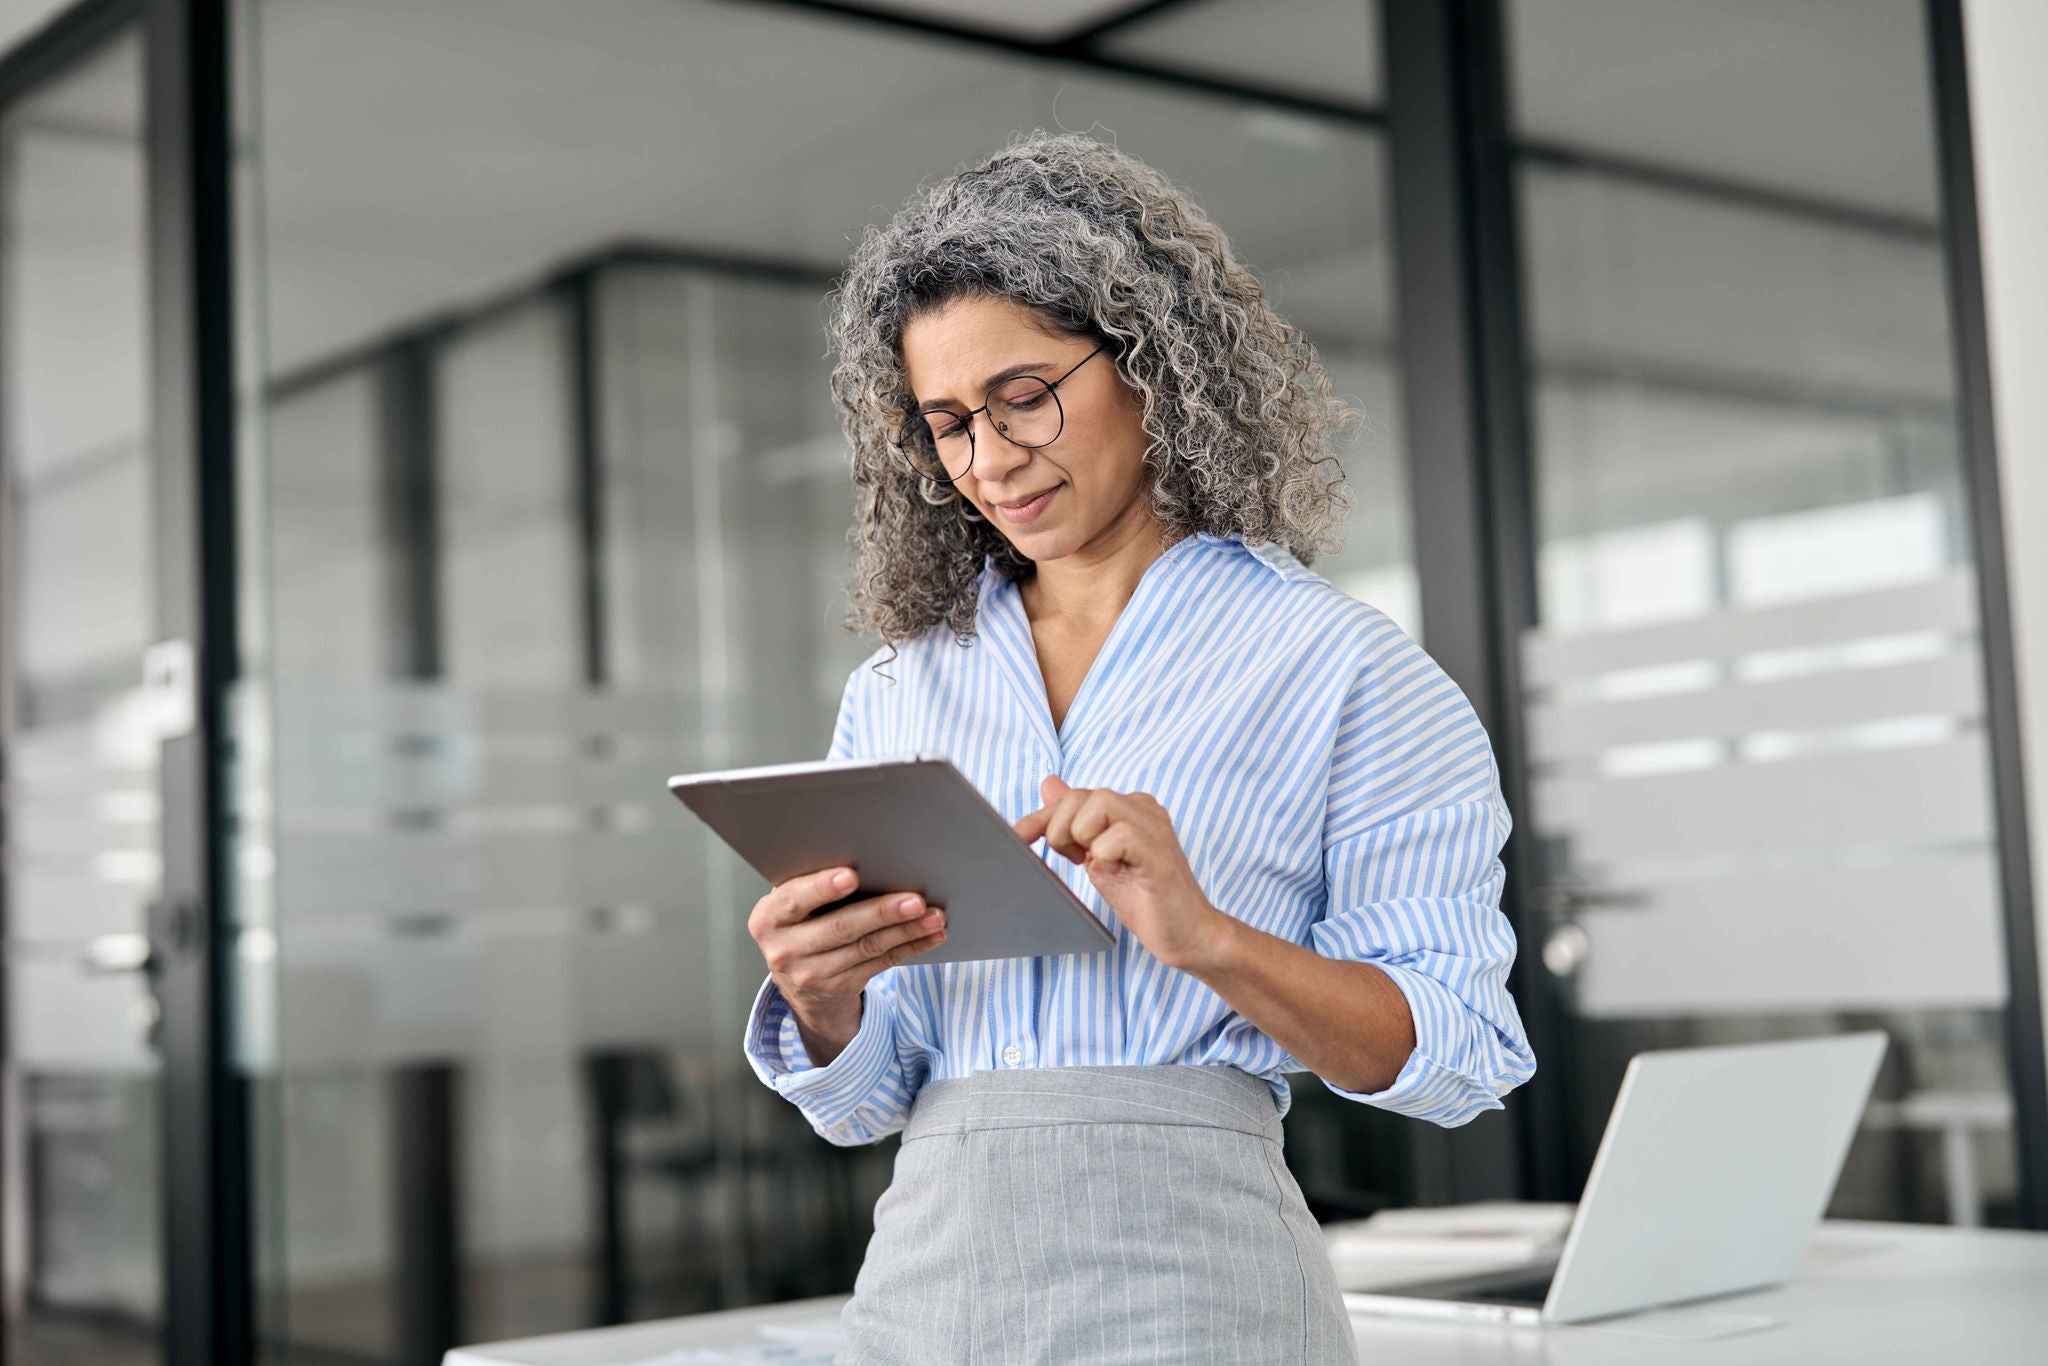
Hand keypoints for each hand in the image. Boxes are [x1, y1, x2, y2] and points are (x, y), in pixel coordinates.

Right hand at [747, 866, 945, 1062]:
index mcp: (768, 918)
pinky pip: (880, 964)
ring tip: (934, 915)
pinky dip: (910, 947)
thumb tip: (864, 853)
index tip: (851, 875)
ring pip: (867, 948)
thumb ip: (812, 881)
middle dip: (881, 912)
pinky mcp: (839, 988)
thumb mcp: (793, 901)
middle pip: (839, 928)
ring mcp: (812, 974)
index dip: (821, 888)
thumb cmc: (800, 919)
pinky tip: (931, 935)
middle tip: (915, 899)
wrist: (797, 977)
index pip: (794, 900)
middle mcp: (785, 950)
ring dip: (906, 931)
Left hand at [1012, 776, 1229, 971]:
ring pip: (1097, 804)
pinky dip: (1106, 857)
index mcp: (1129, 807)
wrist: (1186, 934)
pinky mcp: (1158, 850)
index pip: (1074, 797)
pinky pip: (1116, 835)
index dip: (1040, 818)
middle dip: (1061, 831)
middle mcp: (1143, 808)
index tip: (1017, 838)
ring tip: (1102, 864)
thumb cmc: (1145, 898)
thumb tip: (1050, 783)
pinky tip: (1122, 872)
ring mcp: (1154, 826)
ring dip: (1083, 840)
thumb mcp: (1099, 857)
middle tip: (1078, 861)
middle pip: (1081, 796)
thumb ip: (1076, 823)